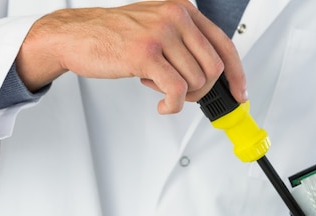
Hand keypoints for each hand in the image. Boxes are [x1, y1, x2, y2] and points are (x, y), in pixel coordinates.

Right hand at [15, 0, 246, 113]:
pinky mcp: (146, 54)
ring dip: (182, 97)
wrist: (76, 35)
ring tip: (161, 89)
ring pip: (197, 82)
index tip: (240, 92)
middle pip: (214, 68)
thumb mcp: (157, 27)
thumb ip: (185, 42)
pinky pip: (177, 91)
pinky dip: (173, 106)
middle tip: (185, 95)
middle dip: (203, 91)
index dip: (236, 74)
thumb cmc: (115, 34)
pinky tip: (162, 104)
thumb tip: (212, 73)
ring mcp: (161, 34)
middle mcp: (175, 17)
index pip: (224, 44)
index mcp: (182, 9)